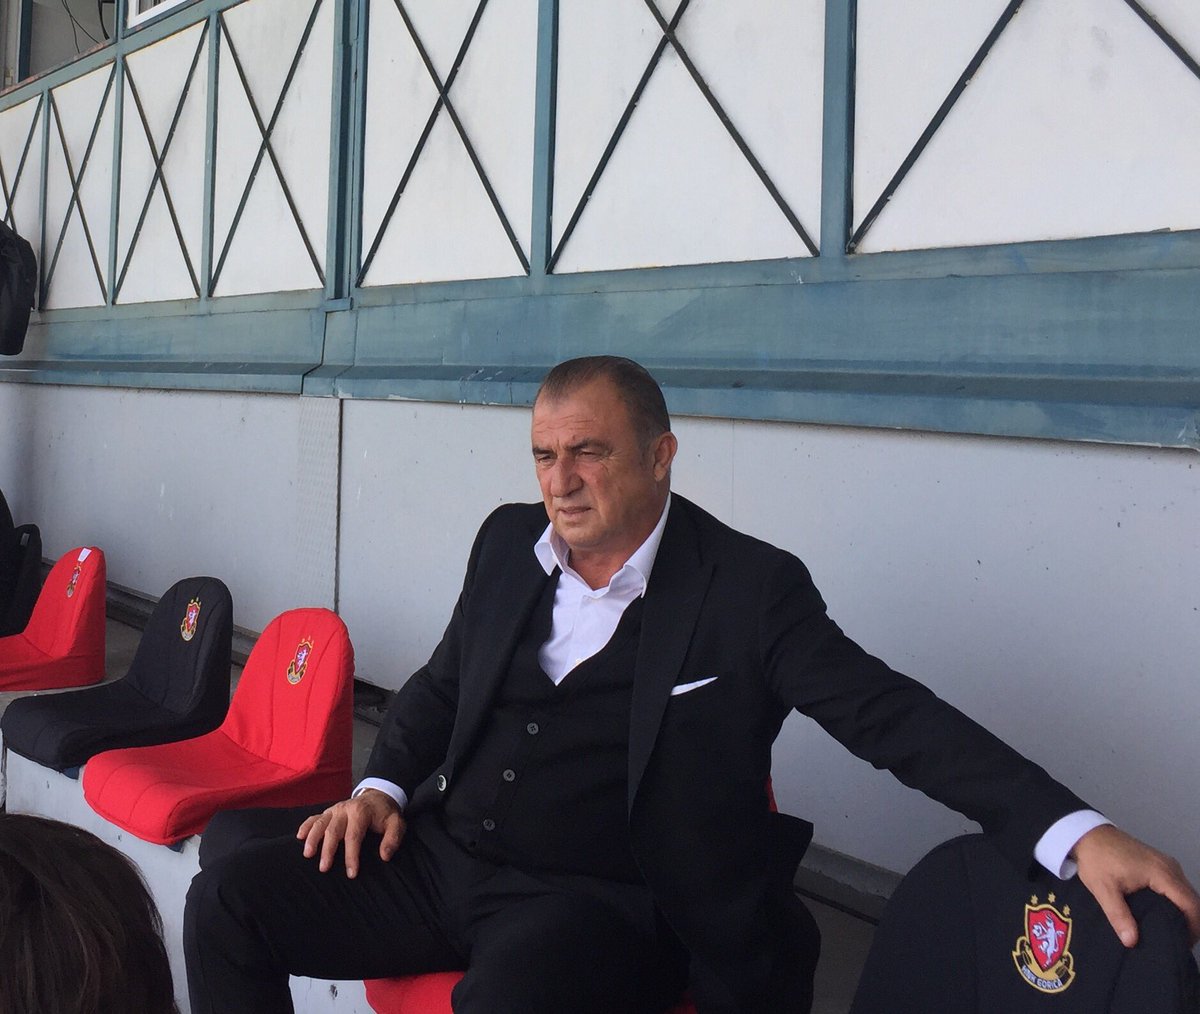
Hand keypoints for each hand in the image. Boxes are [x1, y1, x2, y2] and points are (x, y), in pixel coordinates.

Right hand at [296, 789, 405, 878]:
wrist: (378, 797)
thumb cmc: (386, 814)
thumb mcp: (397, 823)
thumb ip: (393, 838)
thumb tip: (385, 856)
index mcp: (362, 812)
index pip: (354, 836)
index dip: (352, 856)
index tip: (351, 874)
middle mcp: (345, 809)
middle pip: (334, 830)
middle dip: (328, 850)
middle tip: (324, 869)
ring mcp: (335, 810)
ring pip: (320, 823)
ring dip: (312, 838)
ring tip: (307, 855)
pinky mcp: (328, 812)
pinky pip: (314, 817)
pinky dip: (306, 826)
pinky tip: (299, 837)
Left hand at [1072, 824, 1199, 946]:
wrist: (1088, 833)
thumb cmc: (1096, 859)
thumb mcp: (1103, 889)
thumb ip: (1118, 915)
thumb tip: (1131, 941)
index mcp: (1161, 873)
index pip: (1190, 904)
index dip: (1192, 927)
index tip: (1184, 944)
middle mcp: (1170, 866)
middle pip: (1192, 899)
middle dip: (1190, 922)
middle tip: (1177, 941)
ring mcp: (1167, 862)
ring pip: (1186, 892)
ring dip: (1185, 911)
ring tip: (1171, 931)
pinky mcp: (1160, 862)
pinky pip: (1177, 885)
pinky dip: (1178, 901)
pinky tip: (1165, 914)